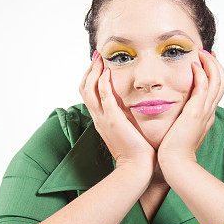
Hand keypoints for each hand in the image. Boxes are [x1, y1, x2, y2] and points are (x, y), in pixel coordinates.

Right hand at [79, 50, 155, 172]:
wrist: (137, 167)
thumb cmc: (138, 152)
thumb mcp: (128, 131)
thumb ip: (127, 119)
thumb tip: (133, 110)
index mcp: (102, 120)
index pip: (90, 94)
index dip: (92, 78)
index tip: (100, 65)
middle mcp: (99, 118)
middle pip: (85, 88)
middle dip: (90, 70)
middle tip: (98, 56)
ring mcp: (104, 119)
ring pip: (89, 89)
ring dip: (94, 71)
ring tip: (101, 59)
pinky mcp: (113, 120)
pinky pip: (104, 97)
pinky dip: (103, 83)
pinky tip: (108, 72)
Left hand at [157, 49, 223, 167]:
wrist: (175, 163)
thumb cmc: (174, 150)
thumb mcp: (182, 130)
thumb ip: (183, 118)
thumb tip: (178, 111)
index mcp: (207, 115)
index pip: (217, 89)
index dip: (214, 72)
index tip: (206, 61)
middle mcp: (209, 111)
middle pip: (222, 81)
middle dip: (215, 64)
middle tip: (205, 52)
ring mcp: (205, 112)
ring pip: (217, 81)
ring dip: (210, 63)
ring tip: (200, 52)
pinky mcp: (195, 113)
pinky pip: (203, 87)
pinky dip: (201, 73)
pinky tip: (193, 65)